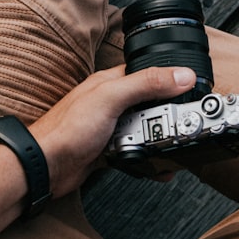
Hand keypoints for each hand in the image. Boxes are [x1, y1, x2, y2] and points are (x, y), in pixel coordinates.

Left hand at [30, 65, 196, 195]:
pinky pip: (134, 152)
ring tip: (170, 145)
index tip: (193, 88)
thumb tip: (181, 75)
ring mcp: (108, 127)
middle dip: (168, 114)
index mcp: (109, 82)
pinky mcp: (105, 150)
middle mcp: (109, 103)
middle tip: (184, 123)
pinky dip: (146, 159)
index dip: (170, 78)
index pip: (147, 72)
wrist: (45, 166)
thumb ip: (146, 83)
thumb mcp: (111, 98)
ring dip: (158, 138)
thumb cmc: (66, 129)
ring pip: (143, 129)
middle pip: (149, 103)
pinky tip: (156, 165)